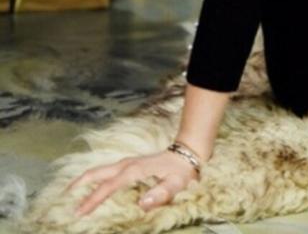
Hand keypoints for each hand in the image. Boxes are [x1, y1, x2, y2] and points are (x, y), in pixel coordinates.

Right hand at [65, 148, 201, 218]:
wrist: (187, 153)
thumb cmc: (181, 172)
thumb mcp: (175, 184)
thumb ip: (160, 194)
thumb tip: (142, 204)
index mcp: (134, 171)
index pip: (108, 186)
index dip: (93, 199)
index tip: (78, 212)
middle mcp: (126, 164)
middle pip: (97, 172)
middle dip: (78, 184)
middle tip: (62, 198)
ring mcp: (126, 163)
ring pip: (99, 170)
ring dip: (83, 180)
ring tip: (68, 194)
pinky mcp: (128, 165)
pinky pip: (106, 172)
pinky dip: (93, 178)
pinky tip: (88, 187)